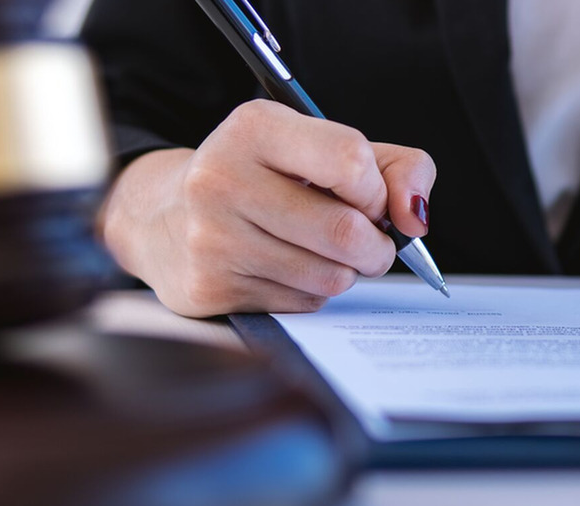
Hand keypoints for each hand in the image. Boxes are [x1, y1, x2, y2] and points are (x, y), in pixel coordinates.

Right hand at [97, 100, 435, 316]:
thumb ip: (396, 168)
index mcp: (255, 127)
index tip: (369, 199)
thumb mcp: (326, 149)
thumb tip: (415, 220)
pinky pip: (302, 303)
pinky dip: (311, 292)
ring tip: (320, 250)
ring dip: (345, 271)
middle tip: (368, 242)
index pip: (351, 161)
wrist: (163, 217)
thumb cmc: (266, 178)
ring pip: (330, 276)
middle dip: (376, 246)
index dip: (377, 191)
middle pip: (346, 231)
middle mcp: (222, 177)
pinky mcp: (208, 288)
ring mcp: (210, 237)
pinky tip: (284, 268)